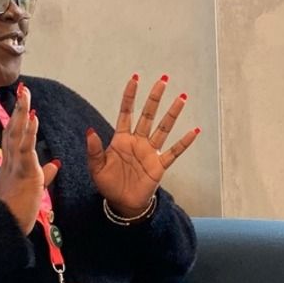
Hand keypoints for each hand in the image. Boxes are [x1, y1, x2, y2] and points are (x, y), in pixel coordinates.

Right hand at [0, 83, 59, 233]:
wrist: (6, 227)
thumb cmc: (18, 212)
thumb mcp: (34, 188)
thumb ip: (45, 174)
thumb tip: (55, 164)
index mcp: (12, 165)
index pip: (14, 137)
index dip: (18, 120)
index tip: (22, 105)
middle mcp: (10, 161)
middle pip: (13, 130)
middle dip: (18, 109)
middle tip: (23, 90)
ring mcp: (15, 165)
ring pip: (17, 134)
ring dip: (22, 113)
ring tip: (26, 94)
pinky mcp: (24, 172)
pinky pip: (26, 148)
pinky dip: (29, 131)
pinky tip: (33, 117)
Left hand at [87, 73, 198, 216]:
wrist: (122, 204)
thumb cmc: (108, 184)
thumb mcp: (96, 167)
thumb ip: (94, 149)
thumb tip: (89, 130)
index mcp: (121, 139)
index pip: (126, 112)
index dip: (130, 96)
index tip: (135, 79)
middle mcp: (138, 141)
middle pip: (148, 115)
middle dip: (155, 98)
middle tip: (163, 80)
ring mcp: (150, 152)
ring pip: (163, 128)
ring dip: (172, 114)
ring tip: (182, 98)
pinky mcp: (159, 165)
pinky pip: (174, 152)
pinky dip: (184, 143)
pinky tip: (194, 131)